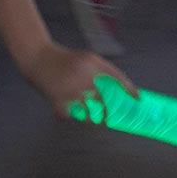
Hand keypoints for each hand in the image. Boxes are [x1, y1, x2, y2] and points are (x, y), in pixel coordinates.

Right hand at [21, 41, 137, 119]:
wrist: (38, 59)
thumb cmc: (67, 60)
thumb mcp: (89, 59)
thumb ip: (103, 71)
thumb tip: (119, 89)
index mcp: (92, 63)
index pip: (116, 77)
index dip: (129, 89)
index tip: (138, 98)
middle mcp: (82, 76)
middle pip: (105, 98)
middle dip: (114, 109)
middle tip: (119, 115)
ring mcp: (69, 90)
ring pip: (90, 111)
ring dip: (97, 117)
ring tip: (102, 119)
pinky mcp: (58, 102)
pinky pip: (74, 115)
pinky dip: (77, 115)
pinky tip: (78, 112)